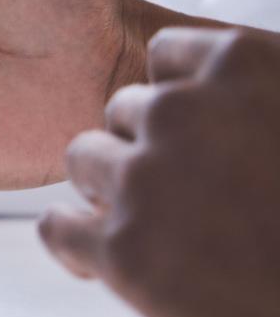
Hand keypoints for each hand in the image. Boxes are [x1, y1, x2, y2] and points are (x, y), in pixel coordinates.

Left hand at [40, 28, 279, 316]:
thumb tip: (246, 106)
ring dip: (110, 188)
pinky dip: (73, 241)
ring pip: (84, 159)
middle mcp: (184, 113)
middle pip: (123, 111)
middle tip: (191, 193)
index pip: (166, 56)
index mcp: (244, 68)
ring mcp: (146, 179)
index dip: (181, 98)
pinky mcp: (123, 251)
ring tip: (158, 227)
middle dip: (149, 146)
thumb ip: (266, 97)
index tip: (203, 131)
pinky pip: (57, 228)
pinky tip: (98, 260)